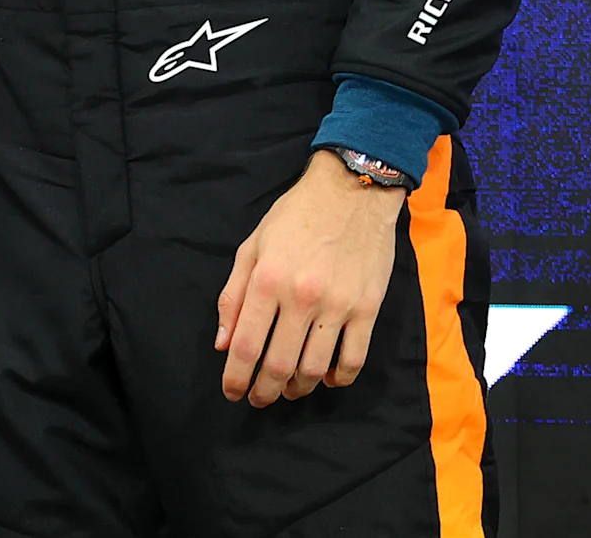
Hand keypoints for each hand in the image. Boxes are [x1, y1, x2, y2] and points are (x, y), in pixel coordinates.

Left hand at [213, 151, 406, 405]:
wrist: (352, 190)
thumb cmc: (295, 216)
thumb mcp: (252, 246)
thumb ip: (233, 294)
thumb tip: (222, 342)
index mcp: (267, 280)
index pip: (244, 344)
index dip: (235, 376)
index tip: (232, 391)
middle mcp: (301, 297)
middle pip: (278, 364)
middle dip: (264, 391)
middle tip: (259, 399)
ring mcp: (338, 305)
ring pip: (314, 367)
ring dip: (298, 389)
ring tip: (288, 390)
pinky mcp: (368, 308)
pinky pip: (353, 358)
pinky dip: (338, 378)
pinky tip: (325, 378)